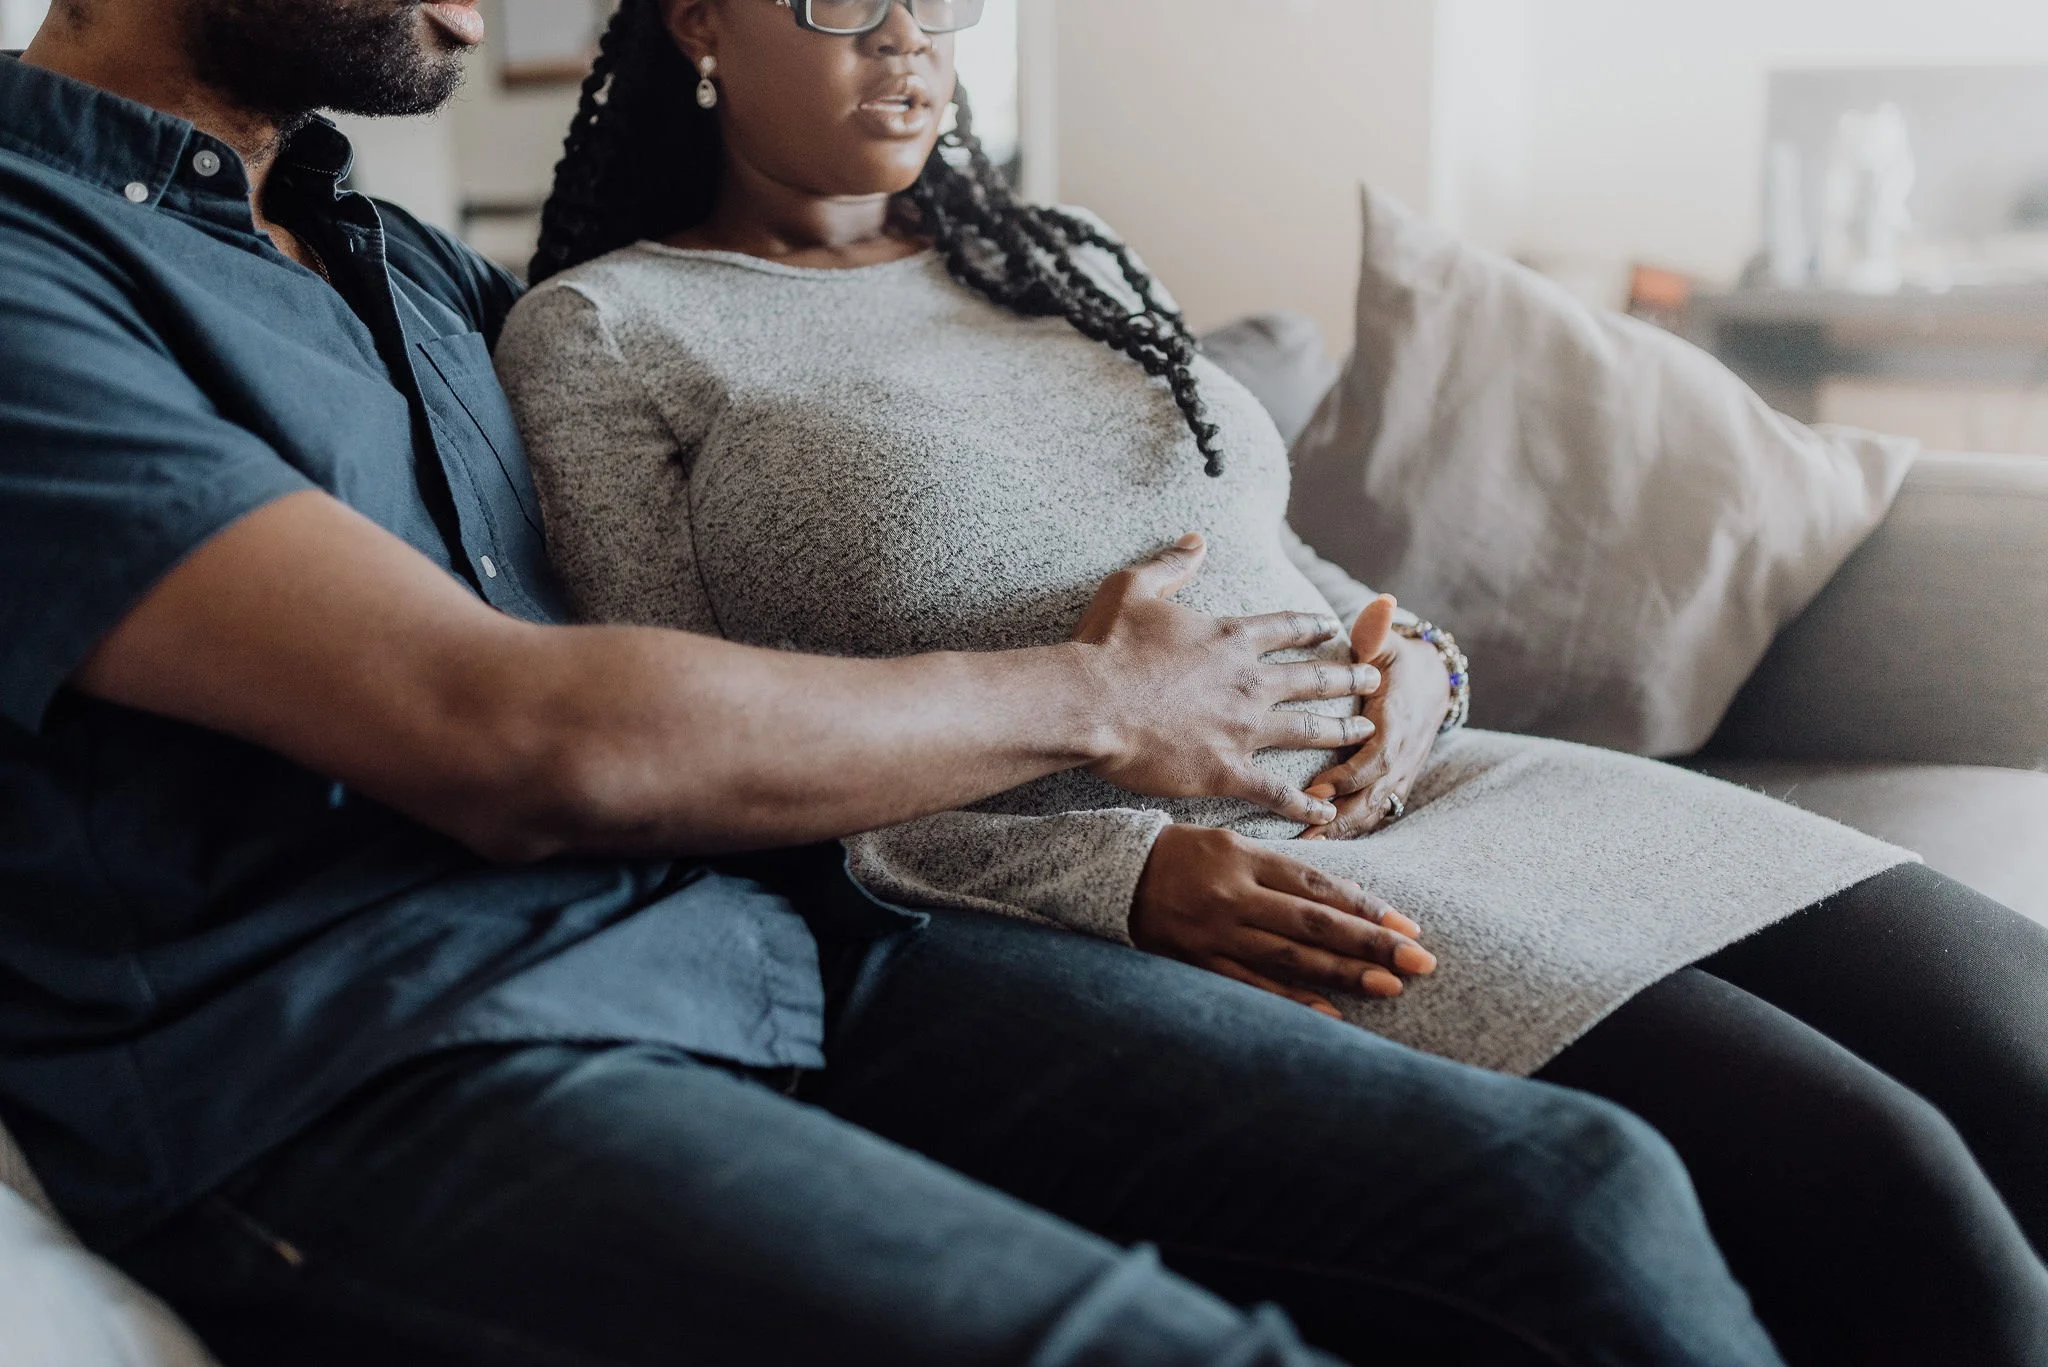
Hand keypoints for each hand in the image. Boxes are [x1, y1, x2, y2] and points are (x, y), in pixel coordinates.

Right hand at [1075, 535, 1385, 827]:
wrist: (1090, 704)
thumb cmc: (1106, 647)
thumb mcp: (1133, 587)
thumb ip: (1171, 563)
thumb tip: (1197, 540)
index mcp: (1229, 638)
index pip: (1285, 628)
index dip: (1311, 626)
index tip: (1332, 627)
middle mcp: (1247, 681)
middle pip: (1313, 678)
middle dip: (1348, 677)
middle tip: (1374, 679)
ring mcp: (1243, 728)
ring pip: (1309, 729)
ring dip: (1342, 730)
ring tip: (1367, 730)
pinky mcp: (1227, 770)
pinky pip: (1277, 791)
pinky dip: (1305, 805)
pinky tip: (1327, 812)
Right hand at [1131, 825, 1435, 1015]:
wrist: (1115, 873)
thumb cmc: (1183, 855)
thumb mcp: (1232, 842)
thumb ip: (1282, 868)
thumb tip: (1342, 896)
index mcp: (1247, 858)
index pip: (1320, 885)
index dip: (1367, 907)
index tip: (1409, 928)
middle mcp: (1236, 895)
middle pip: (1315, 922)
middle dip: (1371, 943)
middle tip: (1420, 961)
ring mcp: (1216, 931)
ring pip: (1290, 956)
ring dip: (1343, 974)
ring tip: (1389, 988)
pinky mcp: (1198, 961)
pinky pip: (1252, 985)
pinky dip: (1293, 1001)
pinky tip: (1331, 1015)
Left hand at [1299, 596, 1451, 841]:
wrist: (1437, 682)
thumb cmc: (1399, 660)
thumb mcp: (1389, 642)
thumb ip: (1378, 630)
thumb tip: (1381, 602)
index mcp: (1396, 722)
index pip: (1373, 757)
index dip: (1347, 776)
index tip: (1315, 788)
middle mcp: (1401, 755)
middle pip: (1371, 797)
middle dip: (1339, 819)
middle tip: (1303, 836)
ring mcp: (1400, 775)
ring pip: (1372, 813)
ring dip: (1341, 834)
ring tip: (1304, 852)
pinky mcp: (1394, 787)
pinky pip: (1374, 816)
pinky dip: (1350, 834)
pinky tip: (1321, 849)